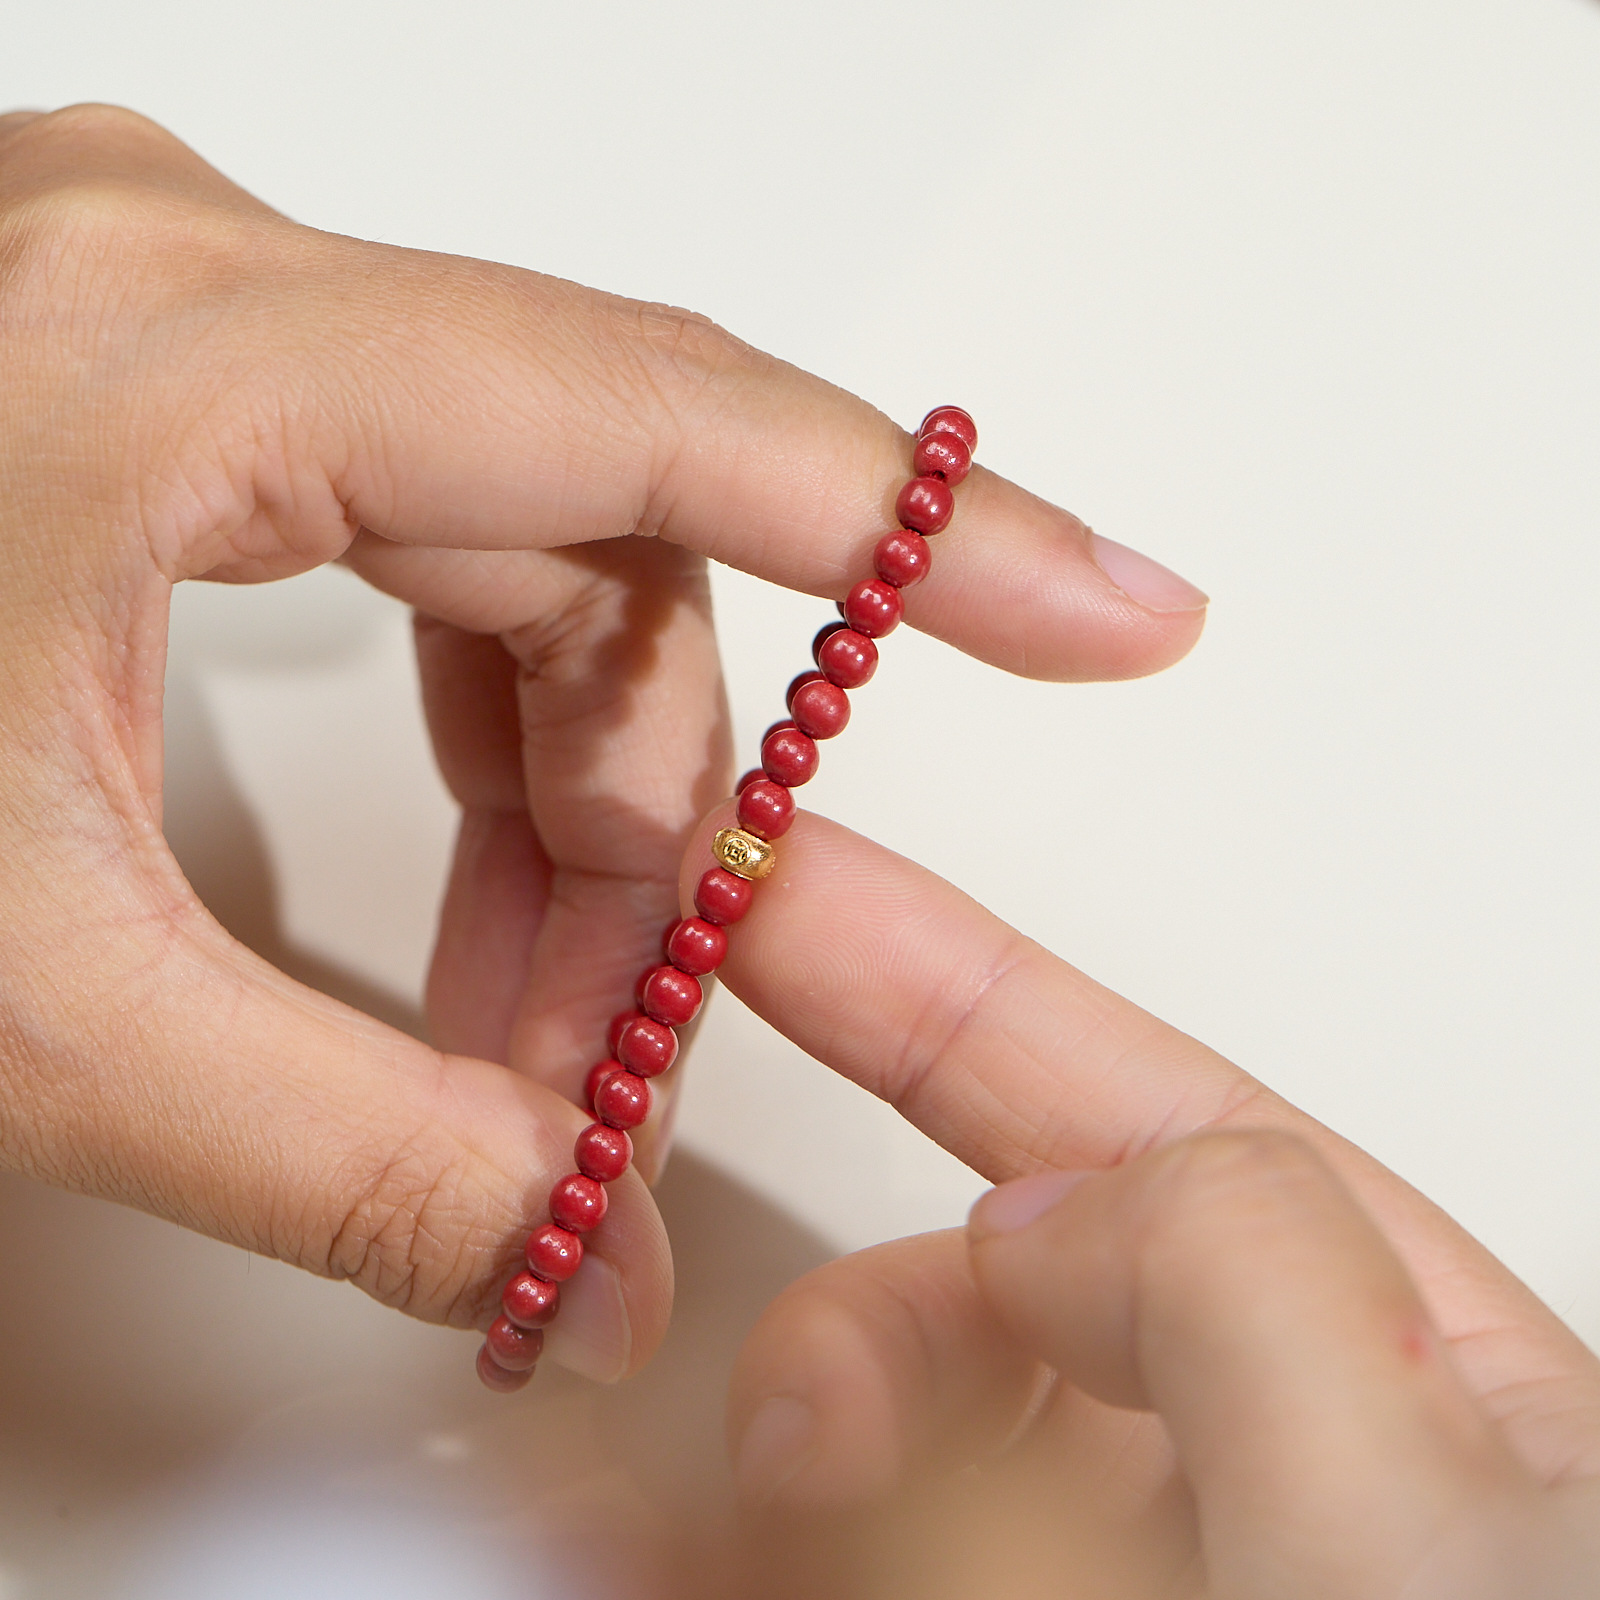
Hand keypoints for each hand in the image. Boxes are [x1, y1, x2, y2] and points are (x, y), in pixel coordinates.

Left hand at [0, 105, 1204, 1381]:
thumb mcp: (23, 996)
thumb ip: (349, 1149)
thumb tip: (573, 1273)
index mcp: (170, 348)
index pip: (669, 422)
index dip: (931, 536)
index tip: (1114, 606)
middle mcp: (200, 278)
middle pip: (601, 541)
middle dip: (655, 814)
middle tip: (642, 1035)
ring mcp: (183, 315)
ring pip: (530, 549)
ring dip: (567, 788)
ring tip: (535, 991)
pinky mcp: (169, 385)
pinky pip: (434, 539)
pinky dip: (481, 726)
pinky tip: (465, 867)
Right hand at [711, 812, 1599, 1595]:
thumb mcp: (1422, 1512)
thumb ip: (1235, 1267)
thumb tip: (1028, 1213)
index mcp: (1399, 1376)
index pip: (1138, 1110)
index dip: (928, 976)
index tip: (769, 878)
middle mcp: (1249, 1471)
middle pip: (982, 1301)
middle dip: (854, 1327)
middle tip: (784, 1433)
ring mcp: (1110, 1567)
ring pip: (889, 1457)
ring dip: (796, 1462)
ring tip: (711, 1563)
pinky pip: (845, 1552)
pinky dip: (745, 1549)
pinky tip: (683, 1564)